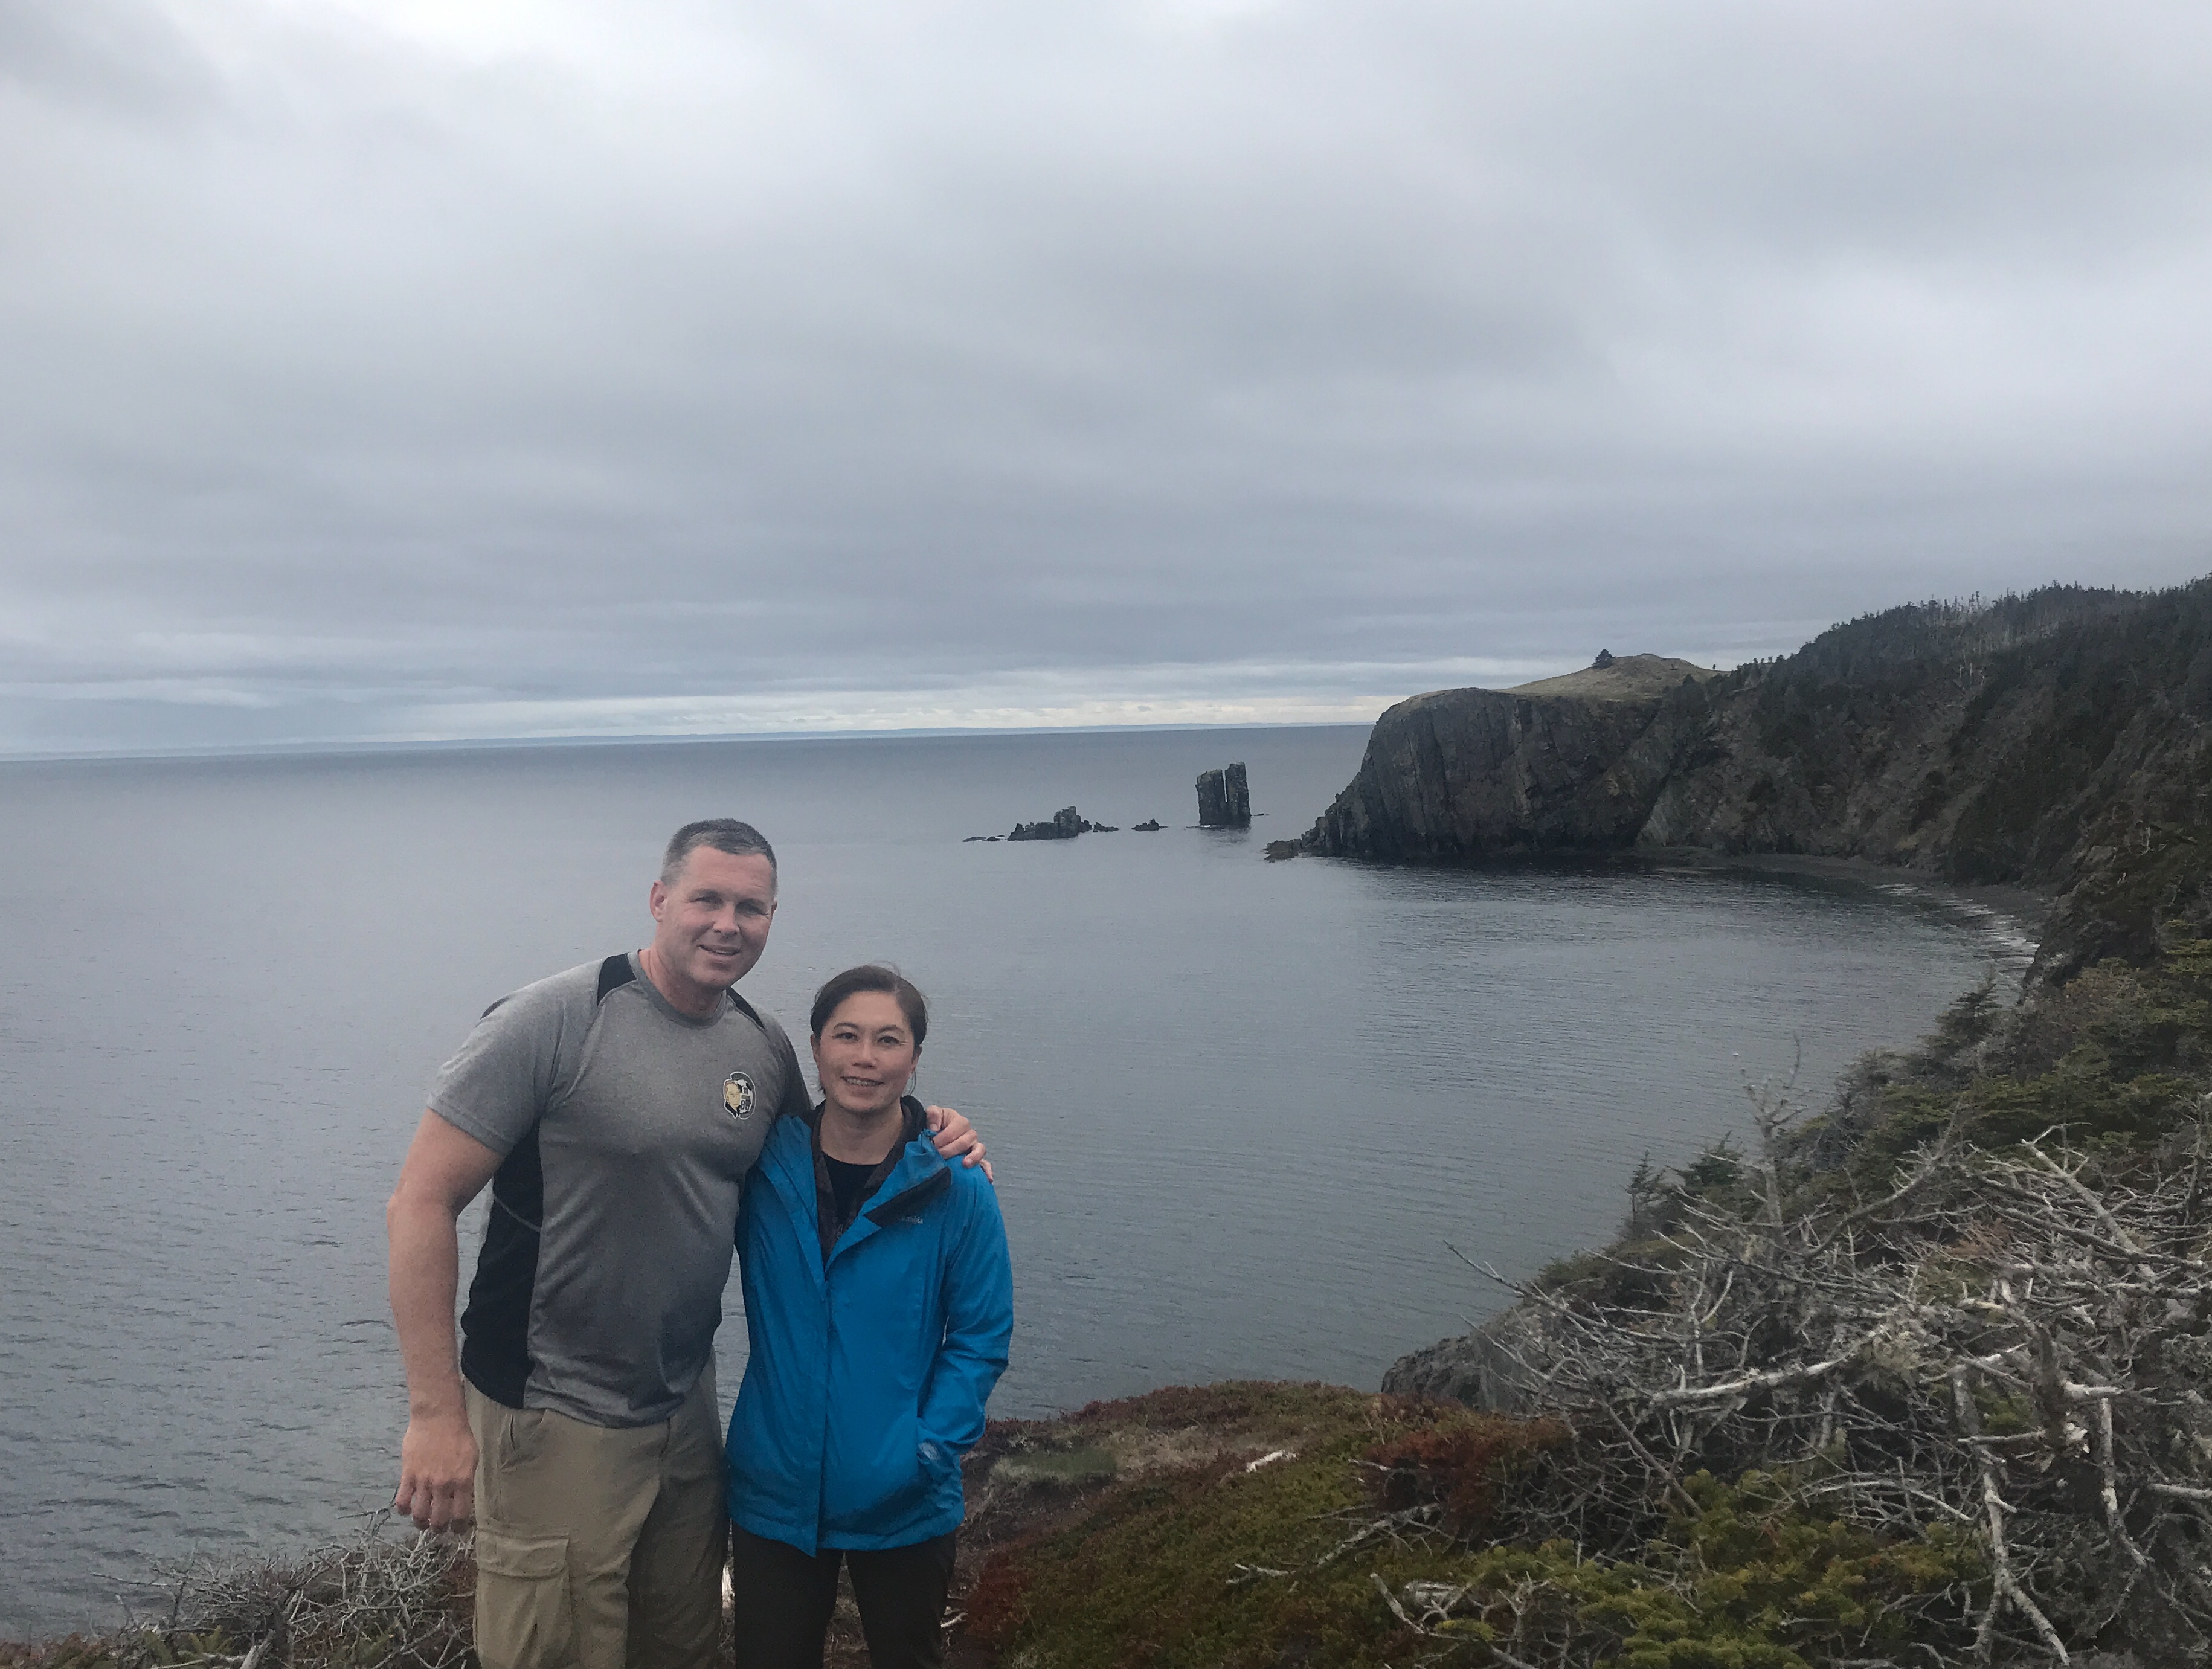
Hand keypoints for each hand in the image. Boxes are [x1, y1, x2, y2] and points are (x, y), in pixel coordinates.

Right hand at [395, 1408, 477, 1531]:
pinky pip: (402, 1501)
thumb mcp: (472, 1458)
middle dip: (439, 1529)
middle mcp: (443, 1484)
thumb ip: (466, 1480)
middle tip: (438, 1528)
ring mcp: (424, 1481)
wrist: (438, 1417)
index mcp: (463, 1480)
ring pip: (419, 1514)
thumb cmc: (458, 1435)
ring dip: (421, 1523)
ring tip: (422, 1522)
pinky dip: (404, 1510)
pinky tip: (407, 1509)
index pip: (461, 1514)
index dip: (459, 1527)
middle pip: (439, 1519)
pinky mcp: (408, 1475)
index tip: (457, 1530)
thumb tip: (463, 1499)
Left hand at [924, 1104, 993, 1181]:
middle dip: (950, 1150)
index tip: (931, 1145)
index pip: (954, 1130)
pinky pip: (984, 1164)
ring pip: (979, 1150)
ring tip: (965, 1164)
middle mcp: (969, 1133)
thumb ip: (932, 1116)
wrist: (933, 1134)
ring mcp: (974, 1146)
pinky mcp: (975, 1159)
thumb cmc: (935, 1123)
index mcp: (959, 1122)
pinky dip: (986, 1170)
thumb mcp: (931, 1113)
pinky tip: (987, 1178)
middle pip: (965, 1141)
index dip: (943, 1139)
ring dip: (973, 1157)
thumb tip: (934, 1129)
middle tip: (938, 1156)